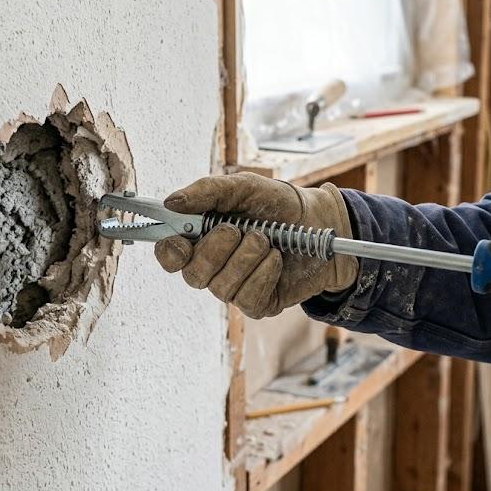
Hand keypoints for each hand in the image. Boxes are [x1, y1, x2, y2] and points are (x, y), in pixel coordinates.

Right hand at [153, 172, 358, 318]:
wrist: (320, 222)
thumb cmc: (278, 204)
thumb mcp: (243, 187)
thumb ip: (207, 191)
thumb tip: (172, 202)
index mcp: (202, 238)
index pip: (170, 255)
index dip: (169, 252)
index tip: (181, 241)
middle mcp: (213, 266)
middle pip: (193, 274)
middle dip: (215, 249)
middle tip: (238, 229)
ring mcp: (235, 287)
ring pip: (221, 288)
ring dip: (246, 258)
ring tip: (266, 240)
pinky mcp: (258, 304)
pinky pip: (247, 299)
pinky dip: (263, 274)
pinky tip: (275, 259)